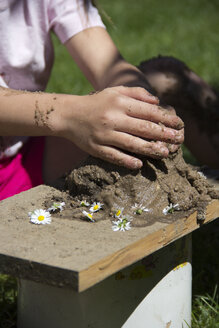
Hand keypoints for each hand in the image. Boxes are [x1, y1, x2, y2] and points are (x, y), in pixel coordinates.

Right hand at [62, 86, 183, 168]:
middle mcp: (112, 119)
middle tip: (178, 139)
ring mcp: (104, 135)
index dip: (166, 118)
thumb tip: (157, 101)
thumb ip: (137, 93)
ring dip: (150, 150)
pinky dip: (127, 161)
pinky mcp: (96, 148)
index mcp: (119, 103)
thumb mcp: (115, 91)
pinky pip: (114, 156)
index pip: (148, 111)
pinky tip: (139, 165)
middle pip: (143, 128)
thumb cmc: (96, 103)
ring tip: (165, 153)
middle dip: (163, 134)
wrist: (69, 115)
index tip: (179, 123)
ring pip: (131, 144)